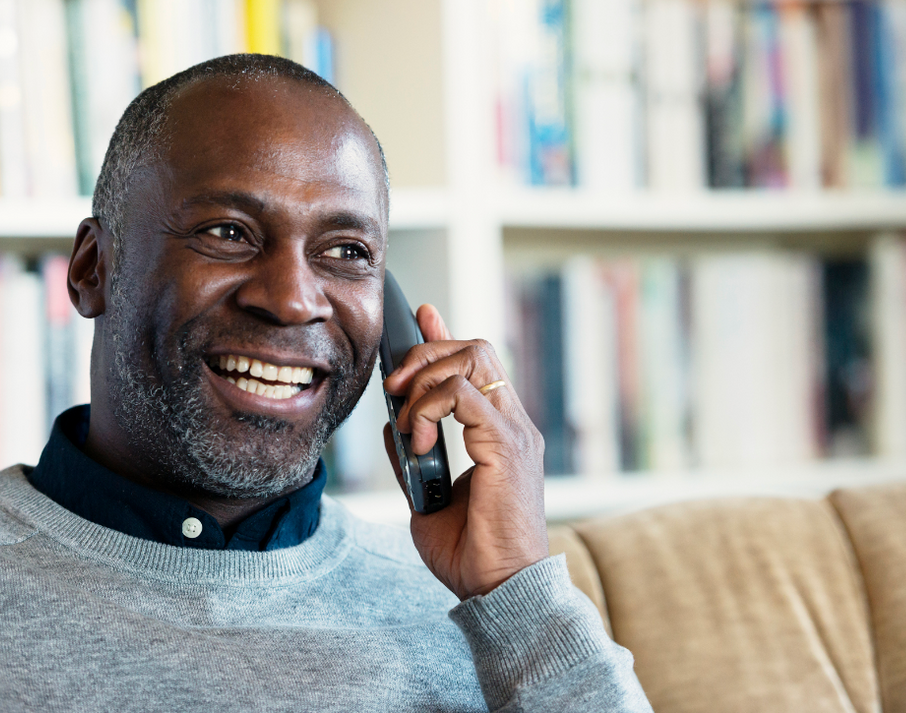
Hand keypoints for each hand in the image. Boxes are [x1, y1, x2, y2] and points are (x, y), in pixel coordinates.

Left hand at [382, 304, 548, 599]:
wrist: (499, 590)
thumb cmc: (472, 554)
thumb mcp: (426, 498)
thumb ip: (412, 457)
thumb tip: (392, 425)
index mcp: (501, 433)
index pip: (478, 364)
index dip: (446, 335)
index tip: (422, 316)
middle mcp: (513, 423)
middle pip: (475, 348)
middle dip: (425, 353)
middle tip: (393, 387)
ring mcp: (514, 431)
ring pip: (472, 359)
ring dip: (425, 379)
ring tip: (406, 417)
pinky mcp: (506, 445)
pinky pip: (463, 395)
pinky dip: (430, 409)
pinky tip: (420, 441)